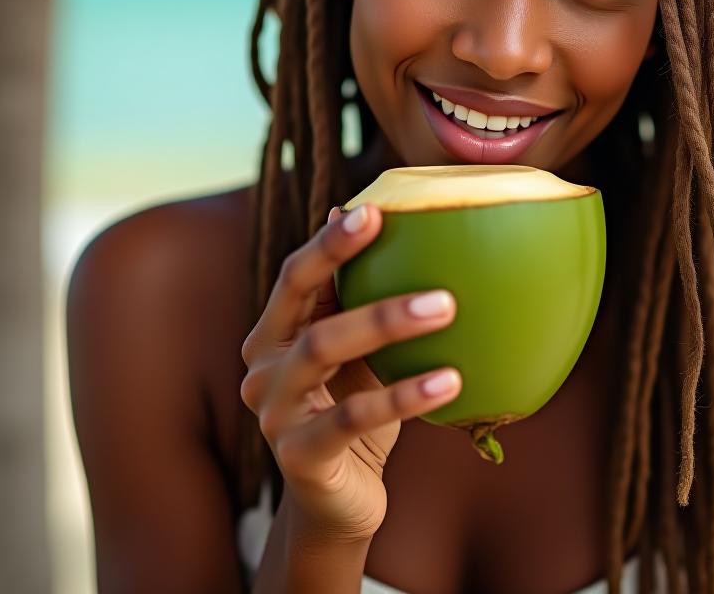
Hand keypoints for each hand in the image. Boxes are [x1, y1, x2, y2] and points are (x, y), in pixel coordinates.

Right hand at [240, 203, 460, 542]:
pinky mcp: (298, 455)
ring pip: (323, 350)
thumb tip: (359, 212)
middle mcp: (262, 368)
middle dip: (354, 268)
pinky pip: (353, 417)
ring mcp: (274, 413)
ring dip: (387, 322)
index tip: (372, 210)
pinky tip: (451, 380)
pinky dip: (404, 394)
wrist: (338, 502)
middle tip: (406, 240)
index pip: (295, 277)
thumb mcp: (357, 354)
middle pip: (306, 307)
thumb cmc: (353, 410)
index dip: (330, 242)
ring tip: (447, 307)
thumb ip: (353, 299)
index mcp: (274, 334)